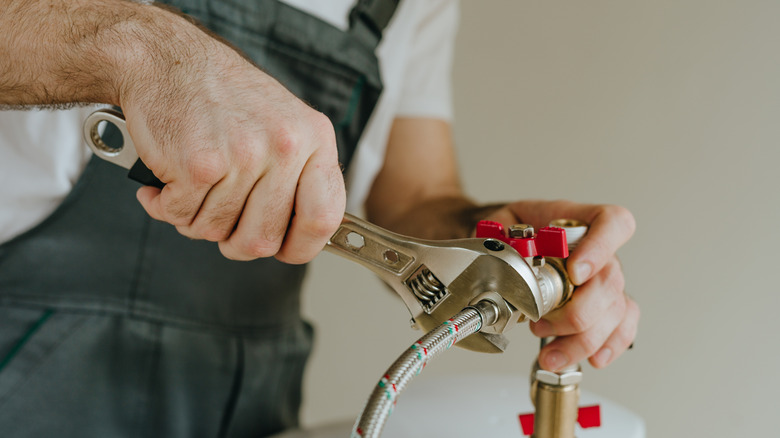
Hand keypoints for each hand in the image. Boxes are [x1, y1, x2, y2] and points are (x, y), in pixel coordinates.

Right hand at [117, 10, 344, 262]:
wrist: (169, 59)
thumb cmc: (225, 97)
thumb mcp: (284, 125)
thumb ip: (299, 176)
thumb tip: (302, 235)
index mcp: (315, 140)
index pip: (324, 218)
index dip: (302, 246)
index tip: (283, 248)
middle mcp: (285, 147)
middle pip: (264, 239)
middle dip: (234, 241)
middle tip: (220, 219)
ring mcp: (244, 155)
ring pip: (217, 231)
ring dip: (196, 219)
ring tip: (193, 187)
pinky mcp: (200, 164)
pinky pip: (182, 216)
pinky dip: (166, 206)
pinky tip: (168, 181)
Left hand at [482, 200, 638, 370]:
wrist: (513, 241)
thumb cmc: (517, 231)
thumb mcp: (502, 222)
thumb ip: (500, 233)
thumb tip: (502, 253)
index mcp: (578, 222)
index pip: (611, 222)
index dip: (600, 248)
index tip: (576, 272)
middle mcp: (600, 251)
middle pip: (610, 280)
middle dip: (576, 313)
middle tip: (542, 325)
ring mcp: (606, 279)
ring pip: (615, 311)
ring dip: (582, 339)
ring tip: (550, 354)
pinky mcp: (607, 305)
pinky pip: (623, 325)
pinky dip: (610, 345)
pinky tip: (593, 358)